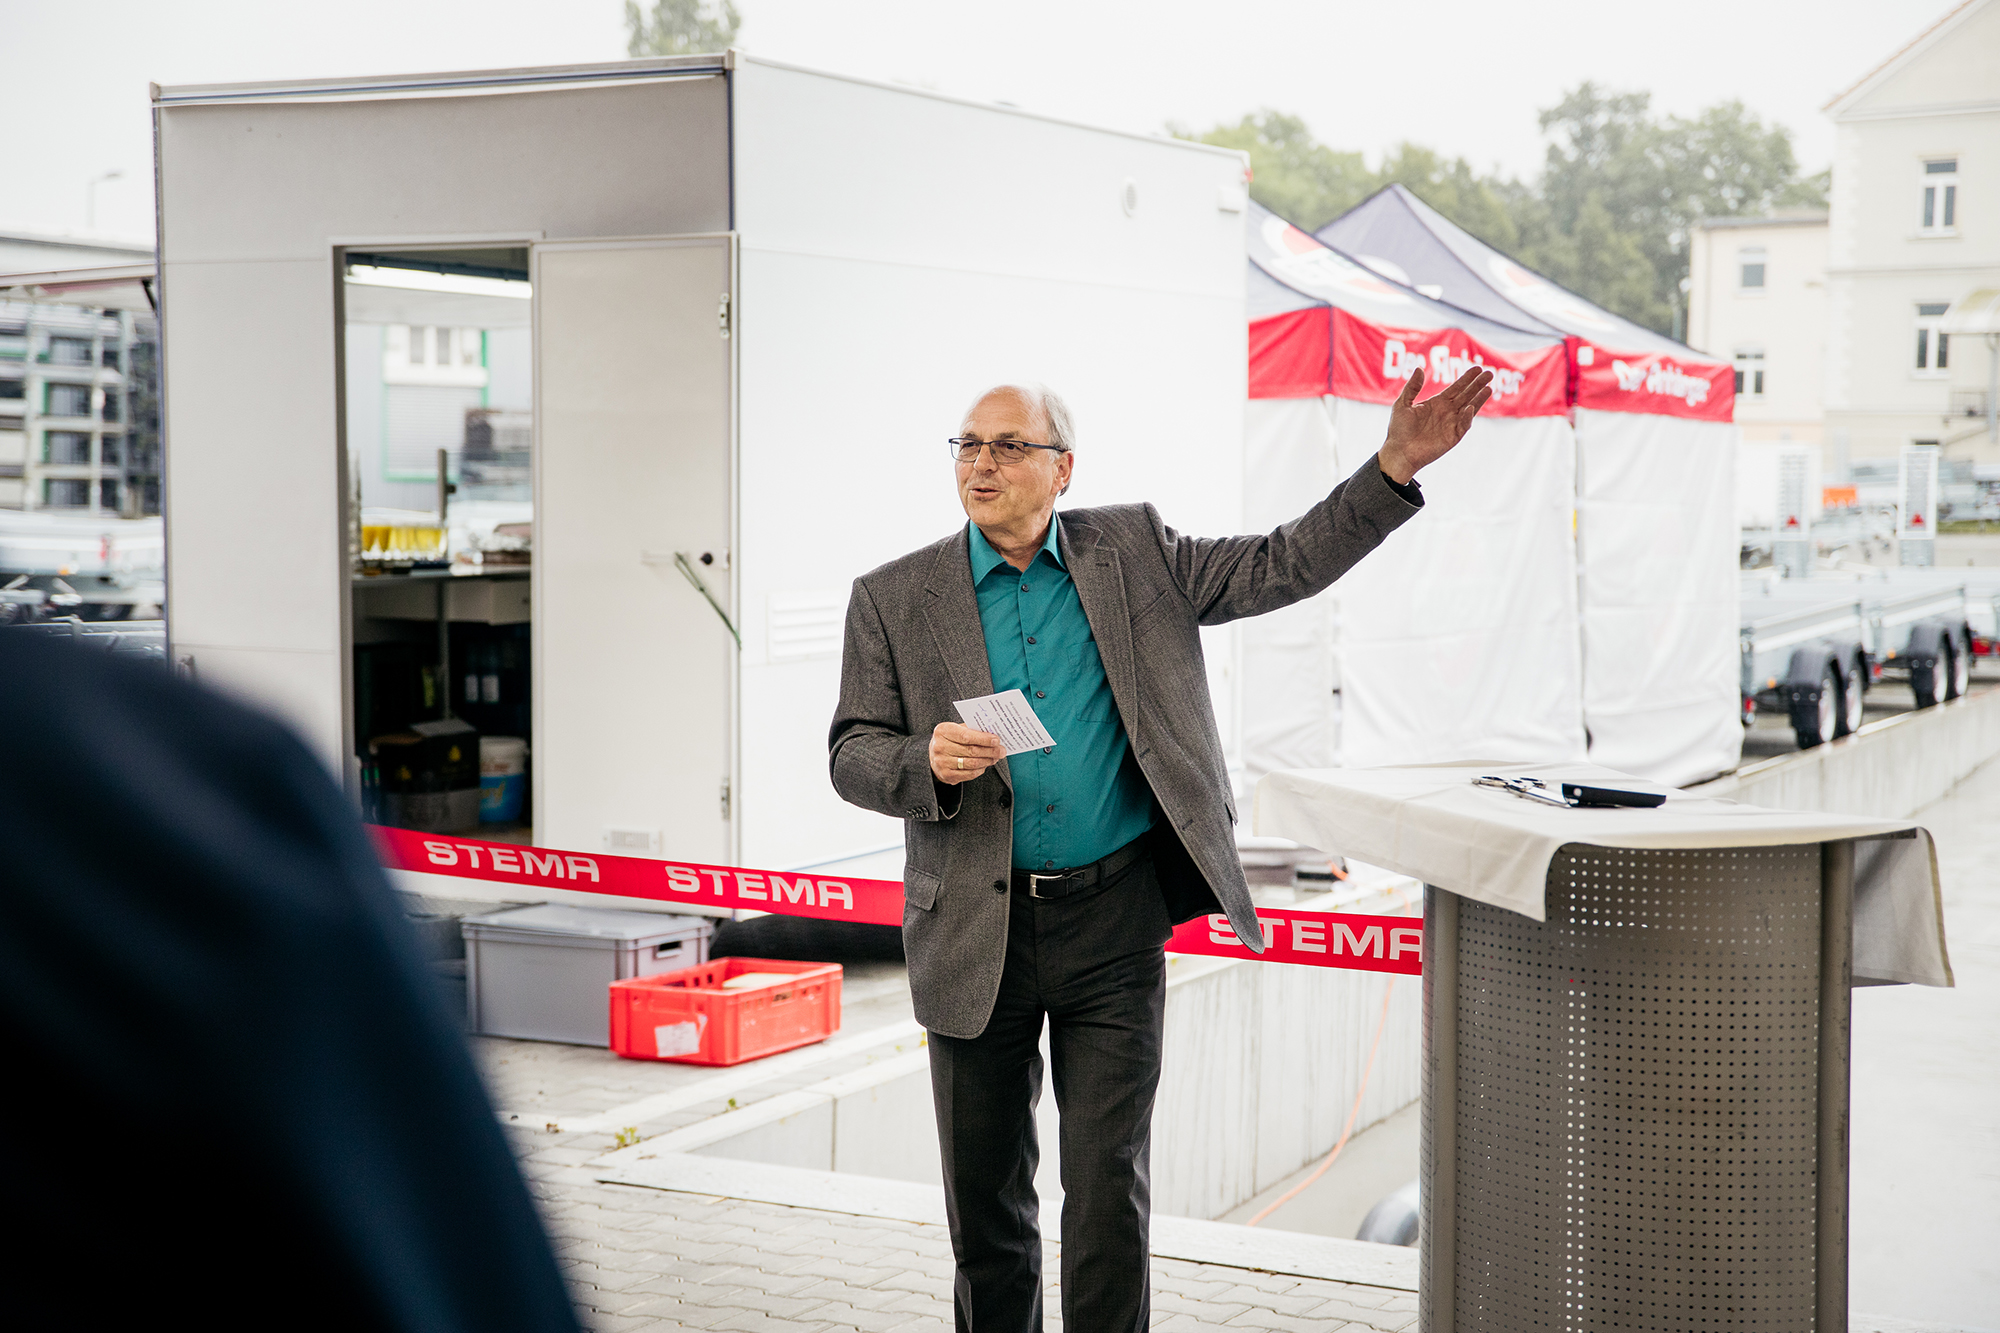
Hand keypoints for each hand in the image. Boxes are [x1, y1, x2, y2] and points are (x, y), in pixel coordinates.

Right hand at [930, 722, 1004, 784]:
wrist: (933, 755)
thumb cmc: (949, 740)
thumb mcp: (956, 730)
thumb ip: (971, 730)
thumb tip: (993, 735)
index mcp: (943, 731)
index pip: (967, 736)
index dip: (984, 739)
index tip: (996, 740)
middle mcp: (940, 747)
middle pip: (971, 751)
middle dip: (990, 751)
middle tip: (1001, 751)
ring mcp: (942, 762)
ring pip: (972, 763)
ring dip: (987, 761)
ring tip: (995, 758)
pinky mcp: (946, 775)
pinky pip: (969, 774)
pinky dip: (980, 770)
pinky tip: (985, 765)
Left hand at [1377, 365, 1493, 483]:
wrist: (1399, 452)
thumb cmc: (1398, 430)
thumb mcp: (1402, 404)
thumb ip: (1412, 387)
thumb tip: (1419, 368)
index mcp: (1437, 403)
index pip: (1456, 388)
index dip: (1467, 378)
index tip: (1477, 368)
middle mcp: (1447, 412)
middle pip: (1466, 395)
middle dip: (1478, 385)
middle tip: (1489, 373)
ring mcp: (1451, 424)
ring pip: (1469, 408)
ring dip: (1479, 398)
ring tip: (1489, 387)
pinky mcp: (1453, 437)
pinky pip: (1463, 425)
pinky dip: (1467, 417)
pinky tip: (1470, 407)